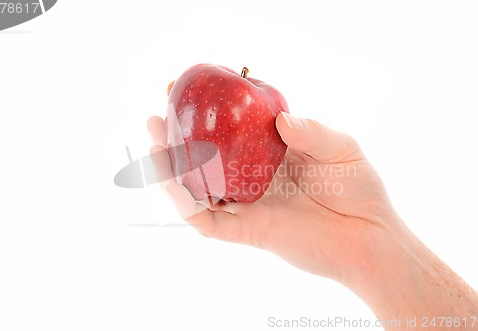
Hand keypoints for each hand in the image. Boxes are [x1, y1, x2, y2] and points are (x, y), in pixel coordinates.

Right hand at [147, 112, 402, 285]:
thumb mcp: (341, 148)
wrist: (370, 236)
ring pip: (198, 190)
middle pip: (205, 158)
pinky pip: (209, 221)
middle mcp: (251, 178)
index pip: (229, 131)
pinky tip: (174, 183)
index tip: (184, 89)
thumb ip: (313, 130)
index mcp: (268, 155)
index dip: (207, 112)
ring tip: (154, 145)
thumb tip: (281, 119)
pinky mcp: (248, 231)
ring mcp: (247, 206)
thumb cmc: (359, 189)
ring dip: (172, 170)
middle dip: (176, 139)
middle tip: (156, 117)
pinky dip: (187, 205)